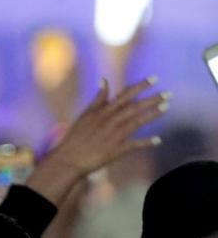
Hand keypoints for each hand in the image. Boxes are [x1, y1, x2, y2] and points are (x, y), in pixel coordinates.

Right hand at [27, 76, 167, 205]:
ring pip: (136, 122)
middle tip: (168, 93)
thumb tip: (104, 80)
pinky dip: (146, 142)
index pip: (124, 95)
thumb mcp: (86, 114)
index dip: (139, 86)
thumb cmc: (76, 136)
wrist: (69, 158)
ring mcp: (113, 136)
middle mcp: (110, 121)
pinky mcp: (116, 150)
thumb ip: (98, 98)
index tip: (154, 79)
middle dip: (152, 99)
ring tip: (166, 107)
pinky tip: (158, 140)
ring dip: (152, 115)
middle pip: (134, 107)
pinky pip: (134, 145)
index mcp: (103, 112)